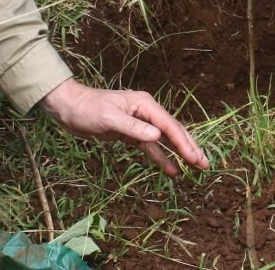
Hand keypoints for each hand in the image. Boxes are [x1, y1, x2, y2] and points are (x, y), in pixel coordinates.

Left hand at [39, 78, 209, 175]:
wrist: (69, 108)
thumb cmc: (88, 109)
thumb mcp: (109, 118)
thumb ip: (133, 128)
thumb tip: (157, 136)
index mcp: (144, 104)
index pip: (169, 125)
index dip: (183, 142)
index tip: (195, 158)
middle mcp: (147, 112)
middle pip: (173, 131)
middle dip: (189, 147)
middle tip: (205, 164)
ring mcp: (141, 123)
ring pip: (165, 140)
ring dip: (180, 153)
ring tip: (196, 167)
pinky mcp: (132, 134)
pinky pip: (151, 147)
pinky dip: (162, 158)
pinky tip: (172, 170)